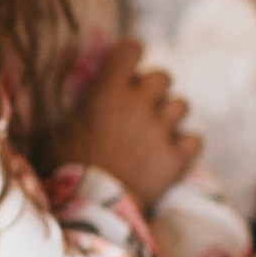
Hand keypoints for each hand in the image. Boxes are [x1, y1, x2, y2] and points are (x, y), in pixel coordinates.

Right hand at [53, 36, 201, 209]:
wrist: (90, 208)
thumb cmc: (65, 169)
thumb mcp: (60, 131)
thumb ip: (78, 110)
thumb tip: (75, 102)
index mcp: (107, 92)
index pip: (131, 48)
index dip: (130, 56)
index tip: (126, 68)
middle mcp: (139, 104)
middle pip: (163, 76)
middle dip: (153, 89)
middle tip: (139, 108)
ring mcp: (161, 131)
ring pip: (181, 105)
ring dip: (169, 117)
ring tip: (154, 133)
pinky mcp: (176, 158)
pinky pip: (195, 140)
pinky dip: (185, 147)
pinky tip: (170, 155)